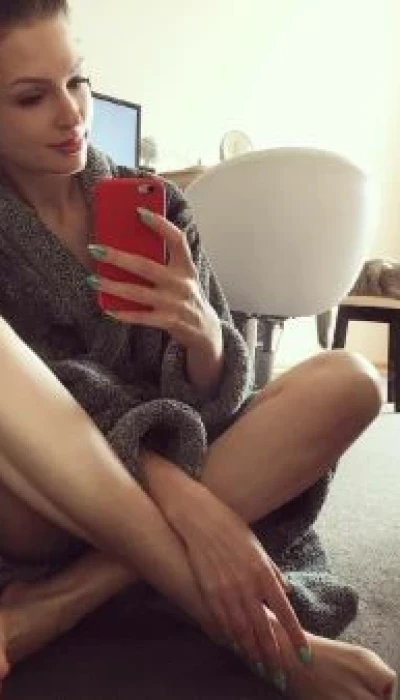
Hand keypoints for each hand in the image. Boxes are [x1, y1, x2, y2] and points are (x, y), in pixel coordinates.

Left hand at [88, 207, 221, 354]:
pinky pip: (141, 317)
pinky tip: (107, 308)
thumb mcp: (182, 276)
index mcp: (186, 267)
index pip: (177, 240)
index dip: (160, 225)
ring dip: (113, 286)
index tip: (139, 212)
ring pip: (138, 292)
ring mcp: (175, 303)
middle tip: (95, 248)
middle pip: (146, 266)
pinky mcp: (169, 321)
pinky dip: (123, 313)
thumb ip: (164, 263)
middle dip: (118, 257)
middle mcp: (181, 283)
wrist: (205, 330)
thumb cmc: (185, 297)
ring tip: (93, 280)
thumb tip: (128, 247)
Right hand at [165, 479, 309, 675]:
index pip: (284, 612)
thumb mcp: (257, 546)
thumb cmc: (230, 528)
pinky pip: (222, 620)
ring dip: (253, 651)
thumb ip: (271, 570)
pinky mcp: (208, 590)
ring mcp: (226, 589)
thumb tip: (284, 589)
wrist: (199, 517)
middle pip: (263, 627)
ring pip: (242, 629)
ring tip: (262, 668)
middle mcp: (247, 584)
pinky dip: (231, 636)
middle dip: (274, 653)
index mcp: (263, 572)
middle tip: (282, 673)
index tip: (305, 654)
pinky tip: (236, 647)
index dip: (295, 635)